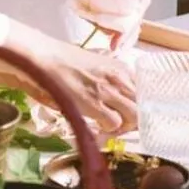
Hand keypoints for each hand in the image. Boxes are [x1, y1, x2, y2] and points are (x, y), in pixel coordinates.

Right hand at [0, 23, 136, 133]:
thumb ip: (111, 79)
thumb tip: (119, 97)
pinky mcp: (93, 103)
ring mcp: (108, 90)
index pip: (146, 92)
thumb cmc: (64, 61)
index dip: (140, 106)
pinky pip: (114, 124)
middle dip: (135, 119)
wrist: (43, 58)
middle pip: (143, 105)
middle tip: (121, 124)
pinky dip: (108, 130)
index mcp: (121, 68)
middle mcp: (119, 77)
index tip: (130, 113)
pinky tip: (97, 126)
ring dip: (124, 126)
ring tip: (109, 126)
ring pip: (134, 116)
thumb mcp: (96, 65)